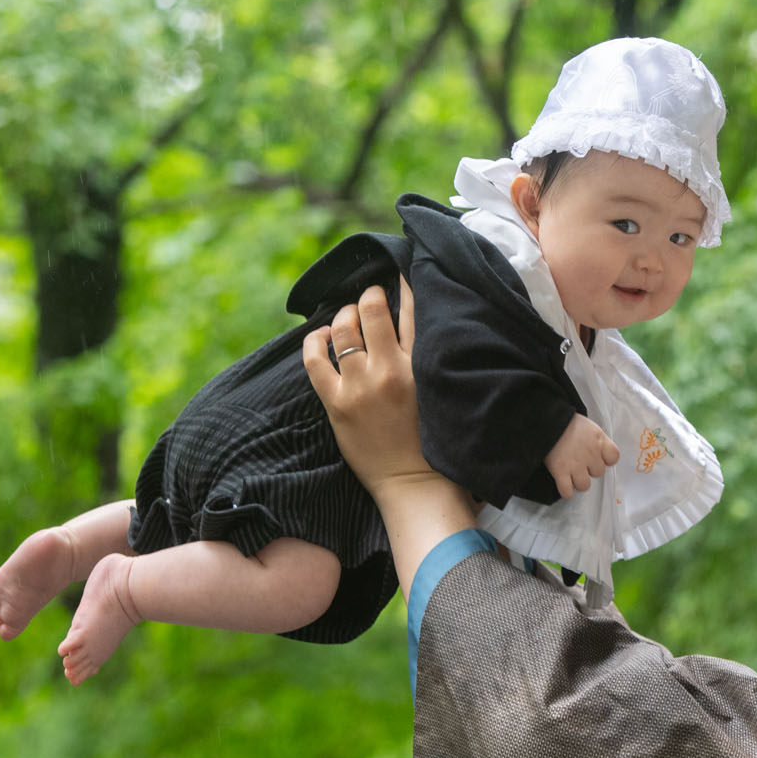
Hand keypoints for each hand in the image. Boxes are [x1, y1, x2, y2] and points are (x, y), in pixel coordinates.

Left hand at [304, 279, 477, 586]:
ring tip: (345, 320)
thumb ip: (433, 362)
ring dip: (342, 317)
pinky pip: (314, 360)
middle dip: (369, 297)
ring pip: (342, 328)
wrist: (416, 485)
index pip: (413, 310)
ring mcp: (361, 385)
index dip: (406, 285)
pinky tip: (319, 338)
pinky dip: (314, 342)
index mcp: (422, 366)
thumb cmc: (436, 443)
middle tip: (369, 299)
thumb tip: (424, 332)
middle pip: (372, 309)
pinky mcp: (337, 404)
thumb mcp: (442, 394)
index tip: (401, 272)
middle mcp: (391, 369)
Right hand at [544, 413, 619, 499]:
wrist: (547, 420)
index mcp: (599, 441)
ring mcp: (576, 465)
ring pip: (584, 486)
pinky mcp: (560, 472)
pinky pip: (567, 492)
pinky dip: (566, 492)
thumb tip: (599, 451)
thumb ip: (597, 440)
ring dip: (578, 482)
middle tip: (580, 463)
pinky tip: (564, 485)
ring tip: (571, 475)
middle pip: (598, 473)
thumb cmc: (567, 421)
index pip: (613, 458)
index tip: (599, 458)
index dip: (606, 460)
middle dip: (590, 470)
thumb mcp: (589, 426)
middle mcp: (591, 455)